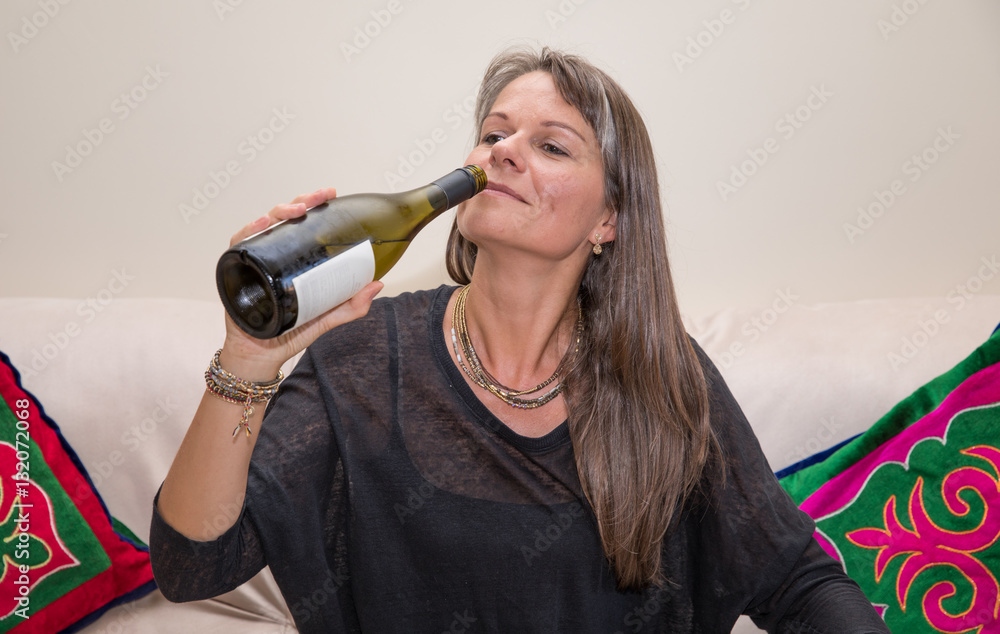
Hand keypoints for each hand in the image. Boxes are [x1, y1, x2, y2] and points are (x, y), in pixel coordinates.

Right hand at [220, 187, 382, 378]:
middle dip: (301, 201)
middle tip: (320, 197)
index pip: (302, 224)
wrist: (261, 357)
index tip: (331, 195)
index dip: (314, 206)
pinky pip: (238, 245)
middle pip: (283, 219)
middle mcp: (273, 255)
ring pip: (262, 225)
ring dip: (279, 212)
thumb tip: (378, 284)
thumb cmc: (290, 334)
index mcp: (293, 260)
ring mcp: (254, 261)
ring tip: (298, 209)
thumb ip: (351, 305)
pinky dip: (247, 232)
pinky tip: (261, 224)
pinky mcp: (235, 272)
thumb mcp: (326, 317)